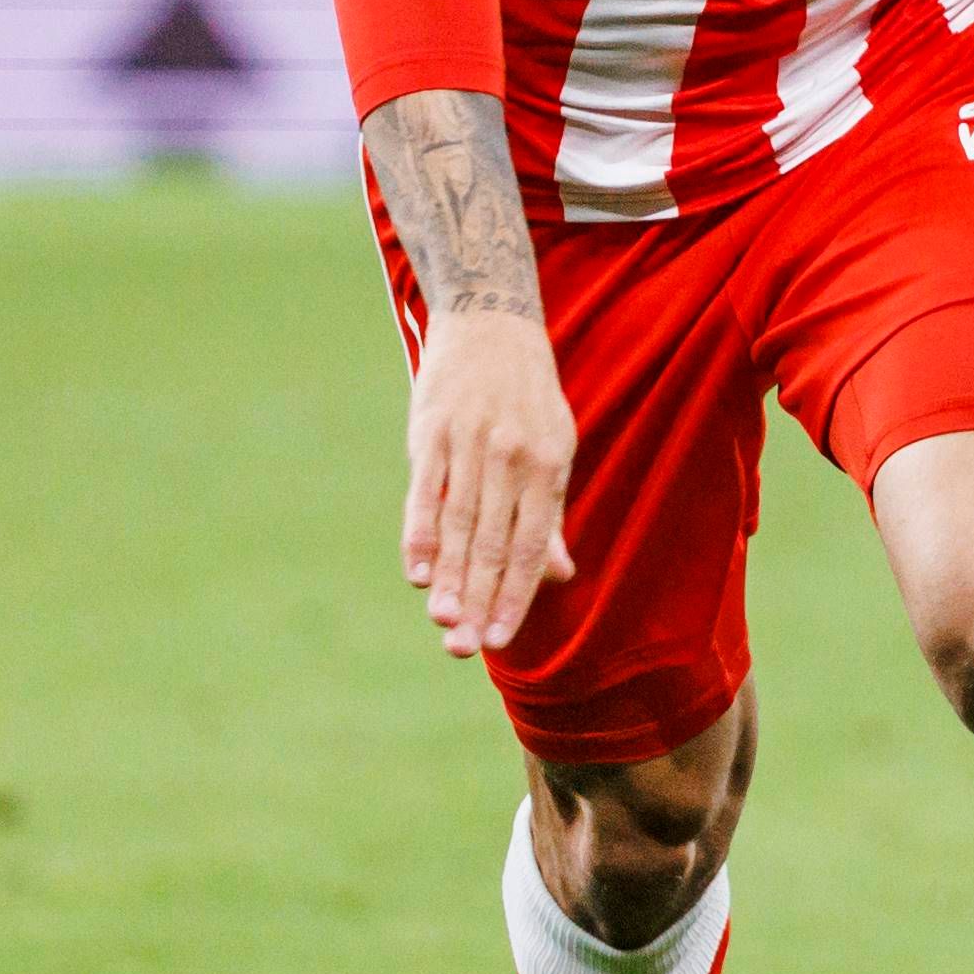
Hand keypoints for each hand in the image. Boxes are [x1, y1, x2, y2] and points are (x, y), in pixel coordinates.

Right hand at [402, 308, 575, 657]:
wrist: (491, 323)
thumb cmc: (529, 396)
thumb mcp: (556, 446)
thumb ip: (550, 513)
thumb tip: (558, 574)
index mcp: (547, 465)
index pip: (530, 543)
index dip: (515, 594)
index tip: (501, 637)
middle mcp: (510, 457)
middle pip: (491, 543)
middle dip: (478, 599)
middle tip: (464, 649)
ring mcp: (468, 444)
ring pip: (457, 524)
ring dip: (447, 578)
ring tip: (441, 622)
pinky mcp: (430, 432)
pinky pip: (424, 492)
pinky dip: (418, 534)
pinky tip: (415, 573)